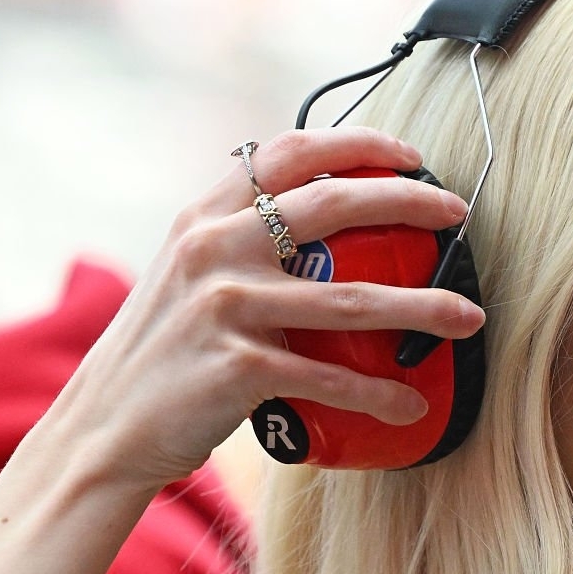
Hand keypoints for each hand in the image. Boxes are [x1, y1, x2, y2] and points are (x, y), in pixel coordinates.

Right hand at [51, 128, 484, 493]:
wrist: (102, 430)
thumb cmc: (160, 358)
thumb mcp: (185, 278)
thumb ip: (235, 244)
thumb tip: (314, 224)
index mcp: (203, 217)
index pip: (287, 152)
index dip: (357, 143)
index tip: (409, 154)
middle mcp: (213, 249)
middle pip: (332, 203)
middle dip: (408, 201)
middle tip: (457, 213)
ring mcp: (226, 306)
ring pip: (351, 298)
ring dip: (423, 307)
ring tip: (469, 317)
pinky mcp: (238, 368)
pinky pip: (330, 377)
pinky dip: (378, 392)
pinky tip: (410, 403)